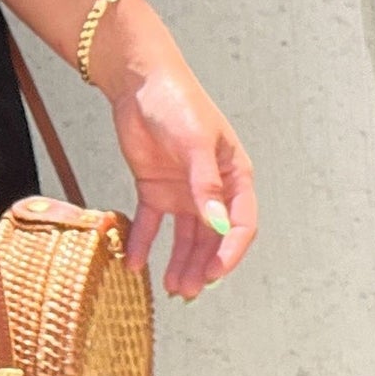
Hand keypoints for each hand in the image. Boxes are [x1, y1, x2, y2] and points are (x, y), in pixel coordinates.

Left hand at [96, 24, 256, 300]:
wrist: (140, 84)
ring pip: (184, 238)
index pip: (240, 223)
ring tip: (172, 288)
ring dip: (179, 263)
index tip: (215, 273)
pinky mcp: (155, 190)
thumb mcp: (196, 143)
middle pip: (212, 238)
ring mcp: (183, 192)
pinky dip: (143, 244)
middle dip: (203, 266)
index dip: (230, 251)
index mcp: (233, 176)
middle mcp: (212, 189)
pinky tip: (134, 264)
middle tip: (190, 291)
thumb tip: (216, 224)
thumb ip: (206, 185)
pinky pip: (151, 225)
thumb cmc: (178, 103)